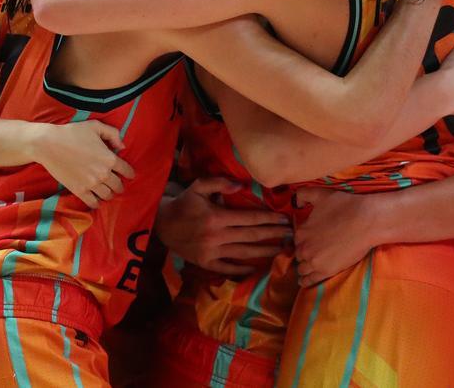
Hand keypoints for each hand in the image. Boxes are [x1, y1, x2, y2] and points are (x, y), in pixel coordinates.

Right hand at [31, 120, 134, 208]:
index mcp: (109, 158)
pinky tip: (96, 201)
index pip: (127, 170)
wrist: (49, 144)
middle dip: (119, 185)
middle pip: (118, 186)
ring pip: (107, 196)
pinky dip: (96, 203)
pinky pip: (93, 203)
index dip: (130, 173)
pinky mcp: (79, 190)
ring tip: (107, 192)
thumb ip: (113, 134)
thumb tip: (122, 147)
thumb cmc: (72, 133)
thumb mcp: (96, 126)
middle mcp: (103, 174)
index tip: (129, 175)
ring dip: (109, 194)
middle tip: (117, 185)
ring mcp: (91, 184)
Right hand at [155, 177, 291, 275]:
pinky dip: (243, 270)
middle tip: (291, 236)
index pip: (250, 219)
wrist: (162, 224)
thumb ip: (220, 183)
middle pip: (251, 236)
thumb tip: (242, 185)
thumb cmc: (184, 203)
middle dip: (273, 235)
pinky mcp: (206, 263)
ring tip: (282, 251)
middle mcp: (216, 236)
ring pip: (244, 253)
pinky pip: (228, 269)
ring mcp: (212, 252)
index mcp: (217, 217)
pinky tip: (258, 269)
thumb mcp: (198, 186)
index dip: (269, 219)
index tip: (284, 220)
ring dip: (265, 252)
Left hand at [293, 187, 381, 286]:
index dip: (303, 240)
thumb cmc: (344, 206)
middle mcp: (304, 247)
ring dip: (303, 267)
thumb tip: (295, 202)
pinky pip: (309, 280)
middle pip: (298, 254)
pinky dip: (305, 281)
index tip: (309, 241)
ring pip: (302, 268)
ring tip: (306, 269)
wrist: (365, 221)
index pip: (296, 240)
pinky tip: (304, 281)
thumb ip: (303, 195)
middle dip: (303, 253)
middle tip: (312, 253)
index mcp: (301, 231)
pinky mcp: (326, 271)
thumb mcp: (320, 194)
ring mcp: (314, 261)